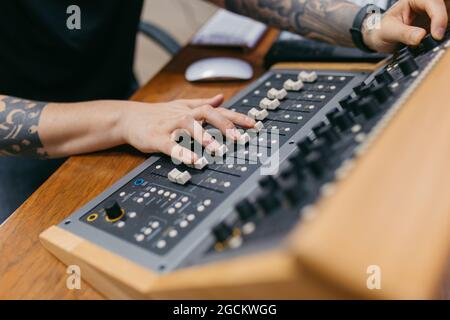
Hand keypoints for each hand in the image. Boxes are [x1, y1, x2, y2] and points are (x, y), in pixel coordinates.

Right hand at [118, 94, 255, 163]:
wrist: (130, 118)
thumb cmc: (159, 114)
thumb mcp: (182, 106)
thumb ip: (203, 103)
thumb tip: (222, 98)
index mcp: (191, 110)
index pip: (217, 110)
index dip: (235, 116)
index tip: (253, 124)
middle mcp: (182, 115)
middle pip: (205, 113)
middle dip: (223, 124)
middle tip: (239, 137)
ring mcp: (169, 126)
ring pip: (188, 125)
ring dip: (203, 136)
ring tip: (217, 149)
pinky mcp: (156, 138)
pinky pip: (170, 145)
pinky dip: (181, 152)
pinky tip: (192, 160)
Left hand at [363, 0, 448, 51]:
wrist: (380, 38)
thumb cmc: (381, 30)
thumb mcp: (388, 31)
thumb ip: (404, 34)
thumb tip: (420, 37)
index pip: (434, 2)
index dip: (439, 17)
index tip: (437, 35)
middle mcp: (426, 4)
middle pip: (446, 5)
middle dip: (447, 17)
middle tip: (439, 34)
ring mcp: (432, 14)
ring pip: (449, 15)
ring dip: (446, 27)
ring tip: (435, 38)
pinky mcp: (435, 24)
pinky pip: (446, 26)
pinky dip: (444, 32)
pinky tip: (436, 40)